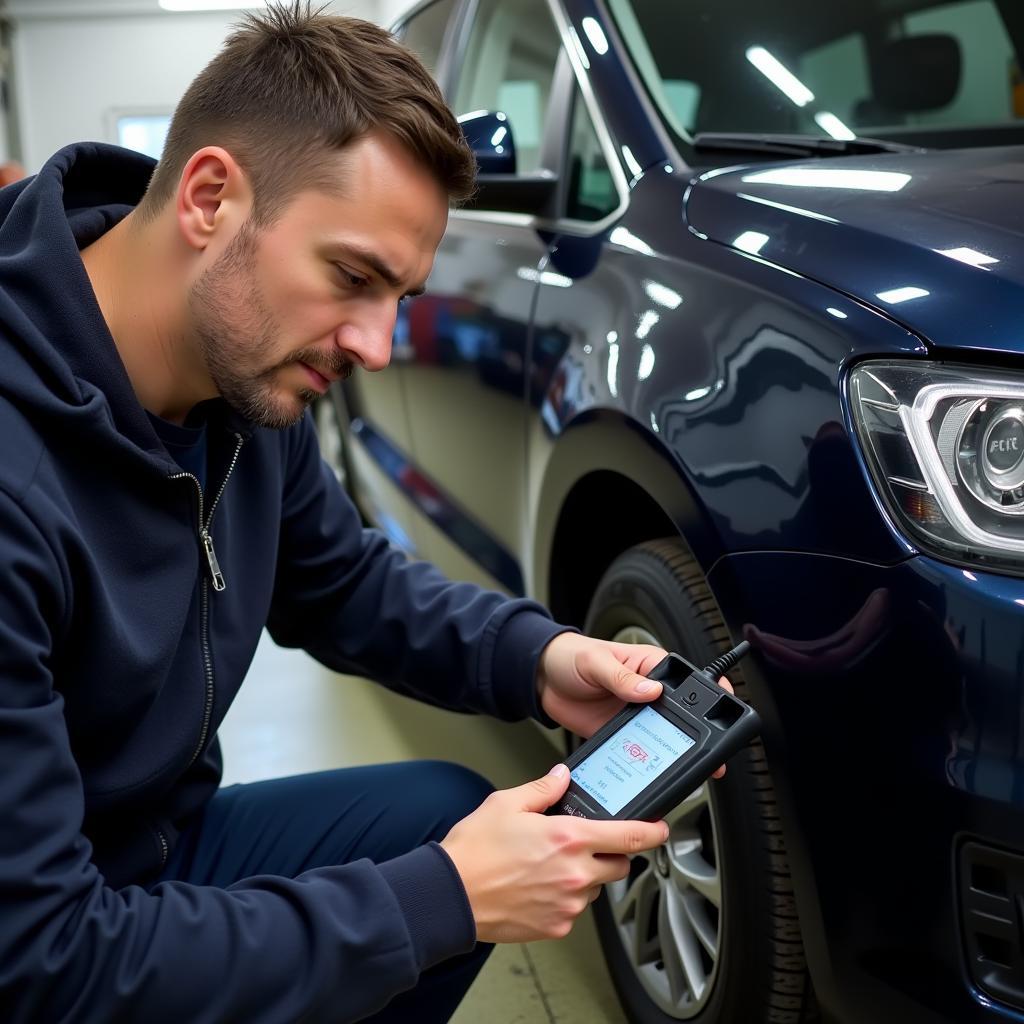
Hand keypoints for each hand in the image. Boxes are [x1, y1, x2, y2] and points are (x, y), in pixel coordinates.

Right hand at [440, 764, 666, 942]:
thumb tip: (561, 777)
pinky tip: (539, 885)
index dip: (653, 831)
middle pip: (618, 865)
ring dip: (586, 876)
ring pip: (596, 888)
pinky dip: (565, 897)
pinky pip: (574, 908)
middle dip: (611, 852)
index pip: (629, 836)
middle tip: (585, 843)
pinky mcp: (556, 926)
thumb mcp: (507, 803)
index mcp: (568, 838)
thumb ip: (542, 789)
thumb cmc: (475, 851)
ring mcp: (567, 904)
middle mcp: (575, 874)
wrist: (450, 895)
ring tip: (549, 864)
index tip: (661, 828)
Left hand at [537, 633, 733, 778]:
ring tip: (687, 770)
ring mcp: (636, 716)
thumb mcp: (597, 662)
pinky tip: (651, 772)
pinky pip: (639, 751)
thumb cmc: (571, 656)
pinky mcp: (621, 735)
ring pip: (665, 738)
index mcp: (651, 667)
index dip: (710, 694)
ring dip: (675, 753)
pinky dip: (646, 763)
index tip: (725, 708)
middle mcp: (649, 693)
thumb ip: (622, 678)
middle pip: (683, 716)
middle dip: (699, 735)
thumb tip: (650, 690)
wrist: (541, 679)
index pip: (689, 682)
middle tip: (711, 755)